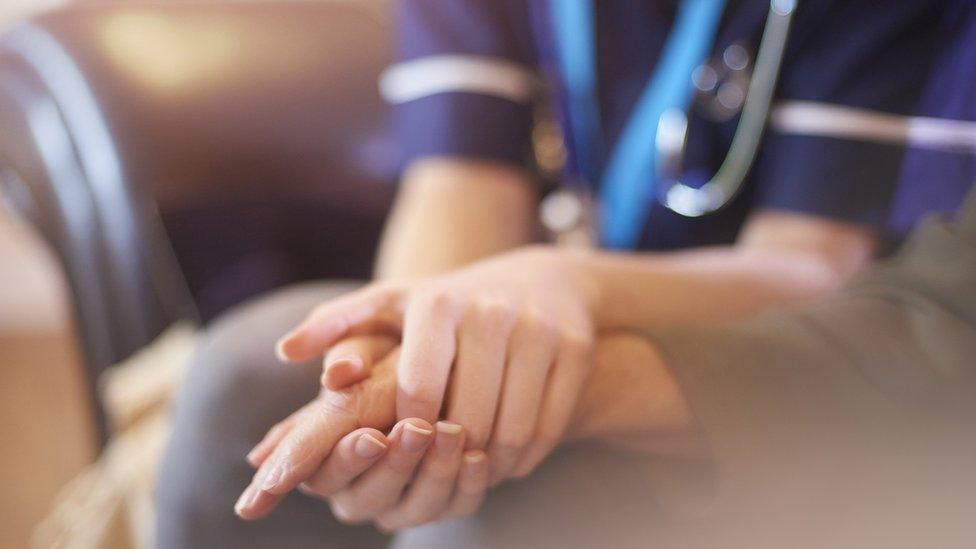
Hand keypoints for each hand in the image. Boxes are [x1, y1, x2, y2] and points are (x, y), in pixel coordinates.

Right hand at [239, 336, 490, 526]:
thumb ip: (347, 356)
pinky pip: (456, 506)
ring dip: (435, 471)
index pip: (324, 475)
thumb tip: (341, 370)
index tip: (372, 437)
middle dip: (396, 464)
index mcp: (323, 457)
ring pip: (415, 507)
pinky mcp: (443, 504)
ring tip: (453, 433)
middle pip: (369, 497)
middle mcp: (356, 490)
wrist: (444, 367)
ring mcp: (400, 504)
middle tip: (417, 430)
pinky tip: (478, 456)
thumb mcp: (370, 346)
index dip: (349, 459)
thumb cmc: (395, 357)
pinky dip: (467, 484)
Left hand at [241, 332, 698, 526]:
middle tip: (441, 469)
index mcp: (437, 303)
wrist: (543, 279)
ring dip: (489, 465)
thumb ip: (338, 326)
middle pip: (467, 417)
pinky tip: (508, 460)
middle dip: (449, 454)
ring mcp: (538, 329)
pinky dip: (527, 457)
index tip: (403, 443)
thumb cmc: (451, 304)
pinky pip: (550, 426)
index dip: (408, 430)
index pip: (417, 389)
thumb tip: (286, 351)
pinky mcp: (574, 348)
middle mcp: (490, 311)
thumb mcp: (394, 303)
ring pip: (511, 429)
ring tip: (471, 471)